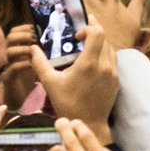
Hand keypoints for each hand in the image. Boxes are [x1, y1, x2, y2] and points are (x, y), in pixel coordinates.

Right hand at [1, 24, 38, 109]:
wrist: (20, 101)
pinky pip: (13, 68)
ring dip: (23, 49)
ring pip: (9, 51)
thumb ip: (40, 53)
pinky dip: (23, 64)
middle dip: (22, 35)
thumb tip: (54, 41)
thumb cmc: (28, 81)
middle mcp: (12, 57)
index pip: (14, 32)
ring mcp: (9, 67)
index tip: (33, 27)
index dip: (22, 28)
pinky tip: (32, 65)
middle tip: (34, 38)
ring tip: (33, 51)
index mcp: (18, 51)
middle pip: (9, 38)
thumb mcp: (36, 64)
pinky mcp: (9, 79)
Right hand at [32, 15, 116, 142]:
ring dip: (100, 44)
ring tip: (87, 47)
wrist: (87, 123)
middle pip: (105, 38)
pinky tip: (94, 61)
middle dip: (94, 32)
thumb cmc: (67, 104)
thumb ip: (40, 63)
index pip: (97, 33)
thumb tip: (33, 48)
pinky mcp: (116, 82)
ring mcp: (113, 74)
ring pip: (110, 49)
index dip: (88, 27)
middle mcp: (104, 66)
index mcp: (88, 64)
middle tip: (82, 33)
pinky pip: (113, 61)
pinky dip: (105, 56)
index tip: (77, 36)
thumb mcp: (50, 83)